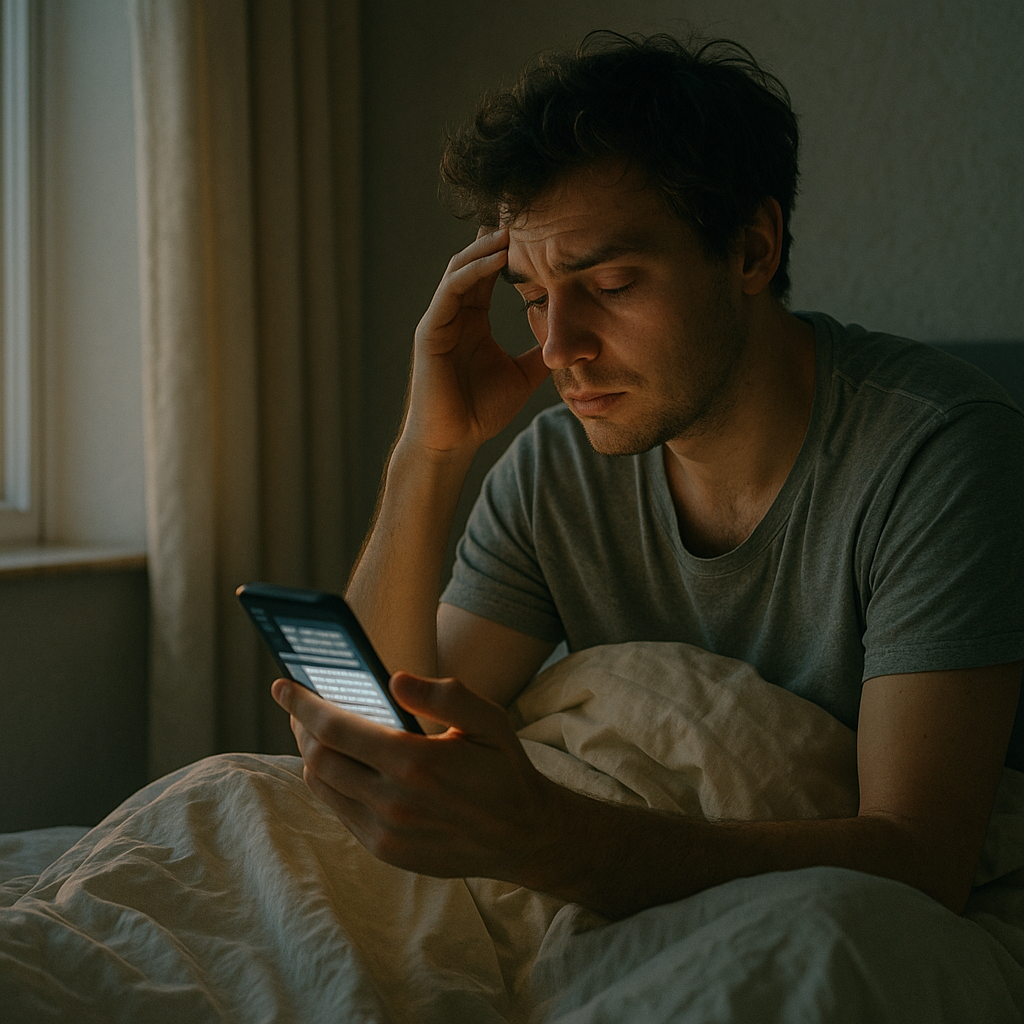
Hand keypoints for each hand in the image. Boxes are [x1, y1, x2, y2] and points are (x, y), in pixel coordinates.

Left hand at [271, 673, 561, 880]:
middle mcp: (394, 802)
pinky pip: (339, 811)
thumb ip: (446, 695)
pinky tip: (342, 765)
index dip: (302, 705)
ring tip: (316, 733)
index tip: (283, 685)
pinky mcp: (386, 851)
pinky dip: (330, 783)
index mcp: (416, 763)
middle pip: (317, 759)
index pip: (335, 729)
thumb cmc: (503, 768)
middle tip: (299, 706)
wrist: (522, 835)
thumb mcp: (490, 721)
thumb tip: (395, 678)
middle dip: (300, 727)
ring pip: (322, 788)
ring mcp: (386, 833)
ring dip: (311, 755)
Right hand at [404, 227, 549, 458]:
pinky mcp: (429, 332)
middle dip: (497, 239)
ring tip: (511, 230)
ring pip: (459, 270)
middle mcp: (454, 315)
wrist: (454, 442)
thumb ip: (540, 353)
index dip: (511, 253)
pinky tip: (493, 260)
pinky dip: (471, 273)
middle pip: (474, 263)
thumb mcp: (523, 376)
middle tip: (525, 215)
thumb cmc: (481, 412)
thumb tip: (571, 340)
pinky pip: (449, 292)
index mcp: (473, 321)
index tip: (540, 231)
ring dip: (484, 249)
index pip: (491, 276)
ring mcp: (439, 321)